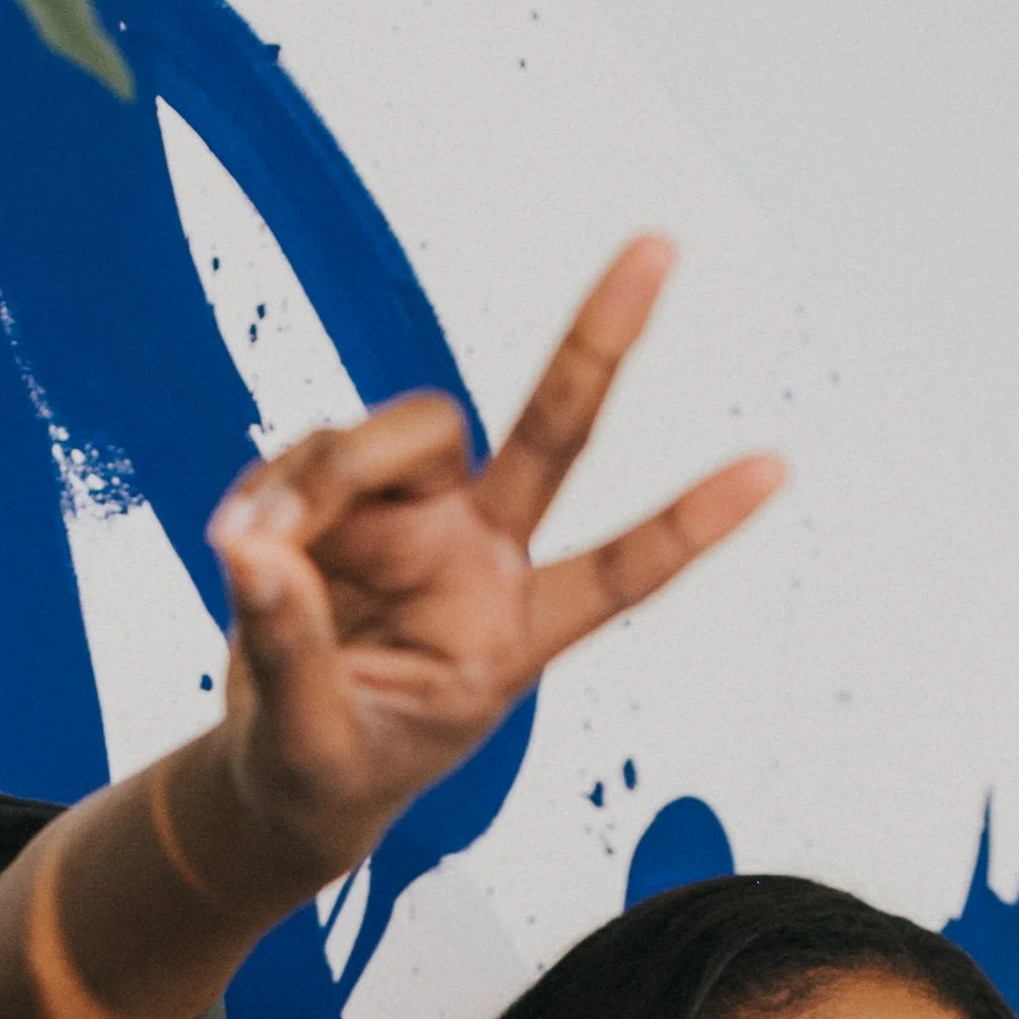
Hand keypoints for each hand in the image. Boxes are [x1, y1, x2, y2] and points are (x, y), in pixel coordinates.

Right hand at [201, 237, 782, 880]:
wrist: (276, 772)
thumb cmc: (325, 771)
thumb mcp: (310, 744)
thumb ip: (290, 650)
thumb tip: (255, 550)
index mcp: (510, 636)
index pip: (618, 577)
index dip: (691, 524)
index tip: (775, 466)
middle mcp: (480, 556)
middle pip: (549, 433)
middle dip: (600, 342)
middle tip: (660, 246)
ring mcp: (417, 517)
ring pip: (395, 435)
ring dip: (321, 480)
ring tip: (254, 557)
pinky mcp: (350, 495)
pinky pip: (313, 452)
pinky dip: (270, 493)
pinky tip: (242, 546)